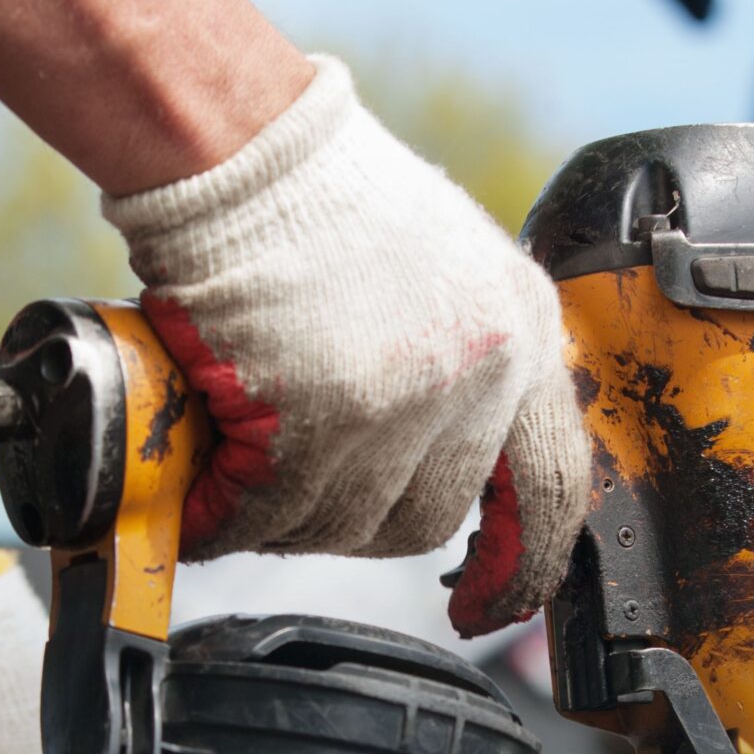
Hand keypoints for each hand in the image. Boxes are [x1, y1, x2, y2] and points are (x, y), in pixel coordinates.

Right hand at [104, 57, 587, 636]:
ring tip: (236, 475)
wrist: (247, 149)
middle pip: (426, 518)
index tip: (488, 604)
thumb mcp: (445, 269)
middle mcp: (483, 372)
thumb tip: (436, 455)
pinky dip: (226, 517)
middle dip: (353, 519)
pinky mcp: (324, 416)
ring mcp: (406, 399)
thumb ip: (463, 359)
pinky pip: (272, 511)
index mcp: (523, 334)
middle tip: (294, 492)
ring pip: (344, 524)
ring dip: (282, 519)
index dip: (520, 561)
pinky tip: (201, 495)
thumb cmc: (323, 196)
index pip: (552, 484)